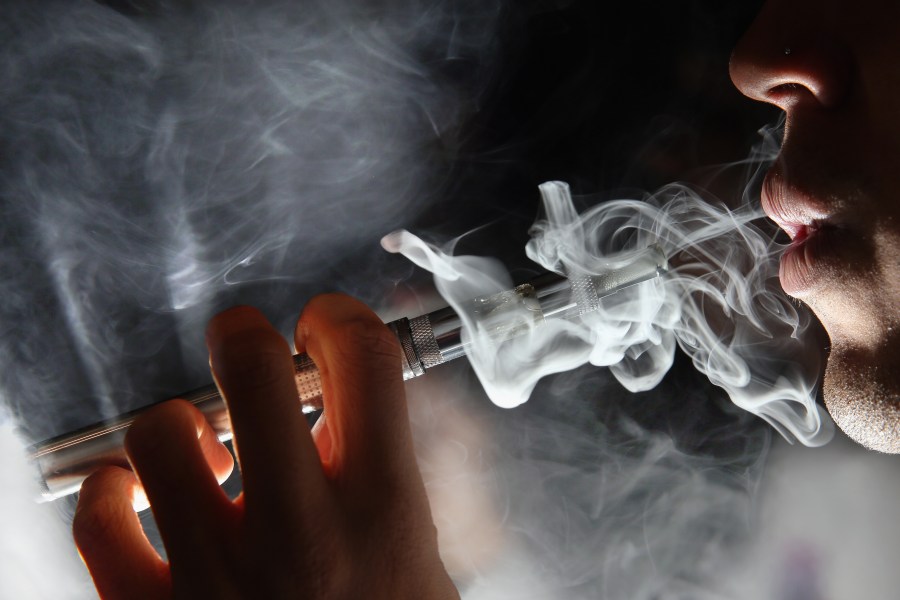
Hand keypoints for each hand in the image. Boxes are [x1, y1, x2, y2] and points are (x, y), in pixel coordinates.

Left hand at [72, 294, 458, 598]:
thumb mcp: (425, 564)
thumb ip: (393, 478)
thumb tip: (351, 407)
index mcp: (384, 509)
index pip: (361, 357)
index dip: (338, 318)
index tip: (323, 328)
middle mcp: (300, 531)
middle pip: (250, 363)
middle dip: (246, 335)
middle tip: (249, 348)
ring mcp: (217, 574)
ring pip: (159, 432)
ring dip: (177, 424)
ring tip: (201, 446)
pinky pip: (97, 521)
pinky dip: (110, 493)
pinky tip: (138, 498)